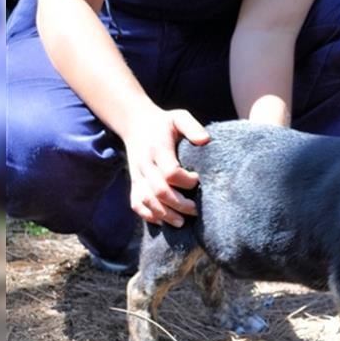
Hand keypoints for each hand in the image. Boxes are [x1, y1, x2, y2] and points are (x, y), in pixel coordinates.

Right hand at [122, 107, 209, 226]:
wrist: (135, 123)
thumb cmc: (164, 123)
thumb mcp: (179, 117)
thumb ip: (192, 127)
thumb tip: (205, 140)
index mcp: (157, 149)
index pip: (170, 172)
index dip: (186, 181)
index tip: (198, 180)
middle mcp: (145, 164)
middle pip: (159, 191)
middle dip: (179, 204)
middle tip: (196, 210)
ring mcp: (137, 175)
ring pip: (146, 201)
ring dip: (164, 215)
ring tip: (181, 222)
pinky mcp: (134, 183)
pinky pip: (136, 204)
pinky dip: (148, 216)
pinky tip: (163, 221)